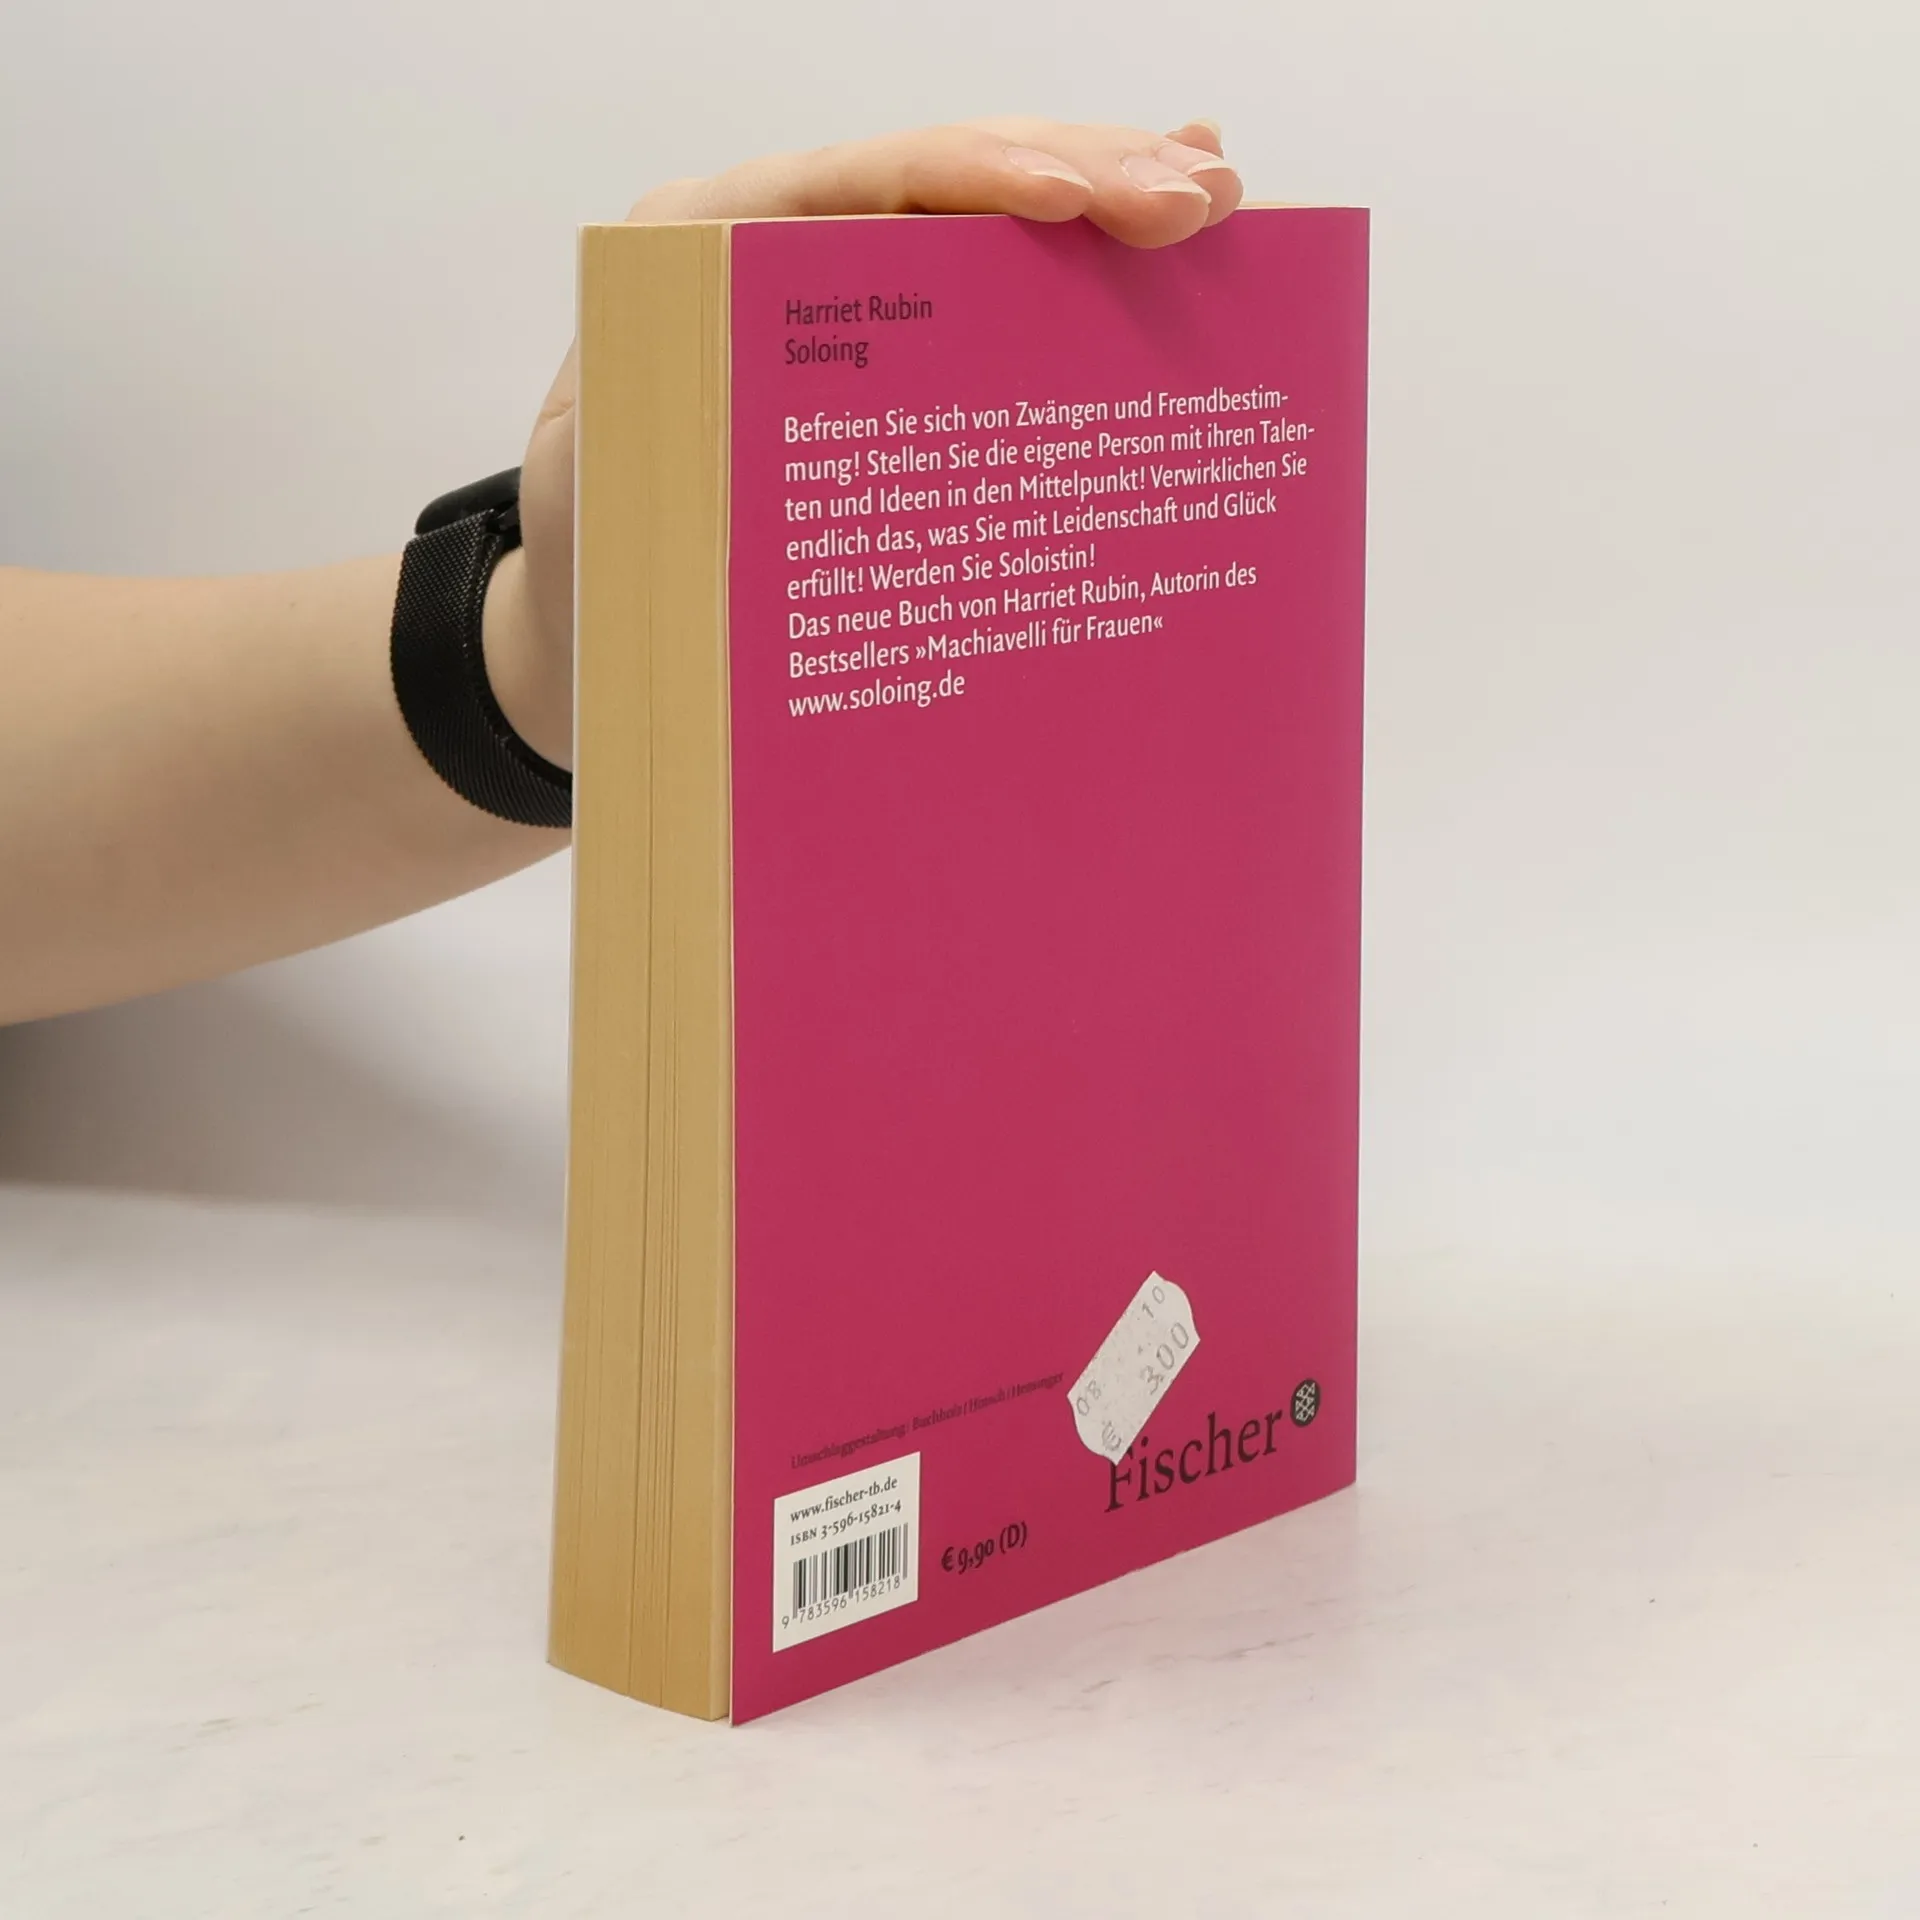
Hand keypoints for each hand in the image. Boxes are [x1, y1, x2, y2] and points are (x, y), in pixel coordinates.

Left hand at [483, 117, 1240, 765]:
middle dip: (1082, 176)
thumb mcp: (607, 485)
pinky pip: (991, 304)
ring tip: (1210, 192)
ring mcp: (846, 306)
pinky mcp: (892, 365)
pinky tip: (1161, 240)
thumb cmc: (595, 571)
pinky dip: (1078, 275)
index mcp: (705, 252)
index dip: (984, 180)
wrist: (599, 639)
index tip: (1089, 205)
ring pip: (985, 230)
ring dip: (1103, 206)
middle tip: (1200, 197)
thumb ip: (669, 413)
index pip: (863, 186)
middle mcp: (780, 254)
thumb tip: (779, 390)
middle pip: (946, 182)